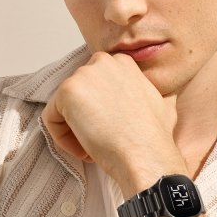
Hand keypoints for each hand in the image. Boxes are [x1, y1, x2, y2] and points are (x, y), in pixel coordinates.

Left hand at [40, 51, 182, 184]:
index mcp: (123, 63)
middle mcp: (103, 62)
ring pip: (65, 108)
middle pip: (80, 95)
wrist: (147, 155)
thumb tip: (161, 98)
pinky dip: (63, 139)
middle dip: (86, 120)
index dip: (102, 113)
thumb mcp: (163, 105)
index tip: (111, 131)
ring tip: (94, 150)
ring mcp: (84, 75)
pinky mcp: (67, 92)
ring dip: (75, 132)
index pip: (96, 87)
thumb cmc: (155, 138)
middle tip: (100, 142)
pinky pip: (52, 118)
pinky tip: (84, 151)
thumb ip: (149, 94)